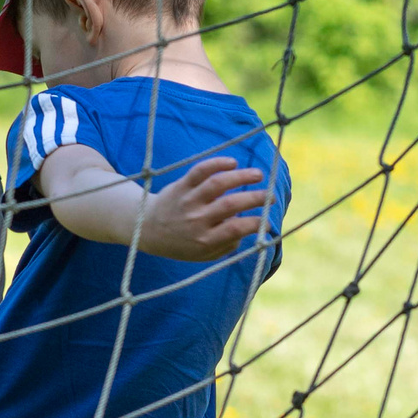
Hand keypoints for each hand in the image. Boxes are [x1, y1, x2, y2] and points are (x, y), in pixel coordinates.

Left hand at [135, 157, 271, 260]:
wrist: (146, 229)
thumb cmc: (182, 243)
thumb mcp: (203, 255)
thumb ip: (227, 246)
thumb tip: (250, 229)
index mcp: (204, 240)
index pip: (236, 229)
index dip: (256, 224)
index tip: (268, 221)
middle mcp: (196, 220)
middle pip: (230, 205)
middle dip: (256, 198)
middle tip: (271, 196)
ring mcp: (188, 201)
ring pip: (217, 184)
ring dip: (241, 176)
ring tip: (258, 174)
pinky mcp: (181, 185)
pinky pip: (200, 171)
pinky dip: (217, 163)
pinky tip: (233, 162)